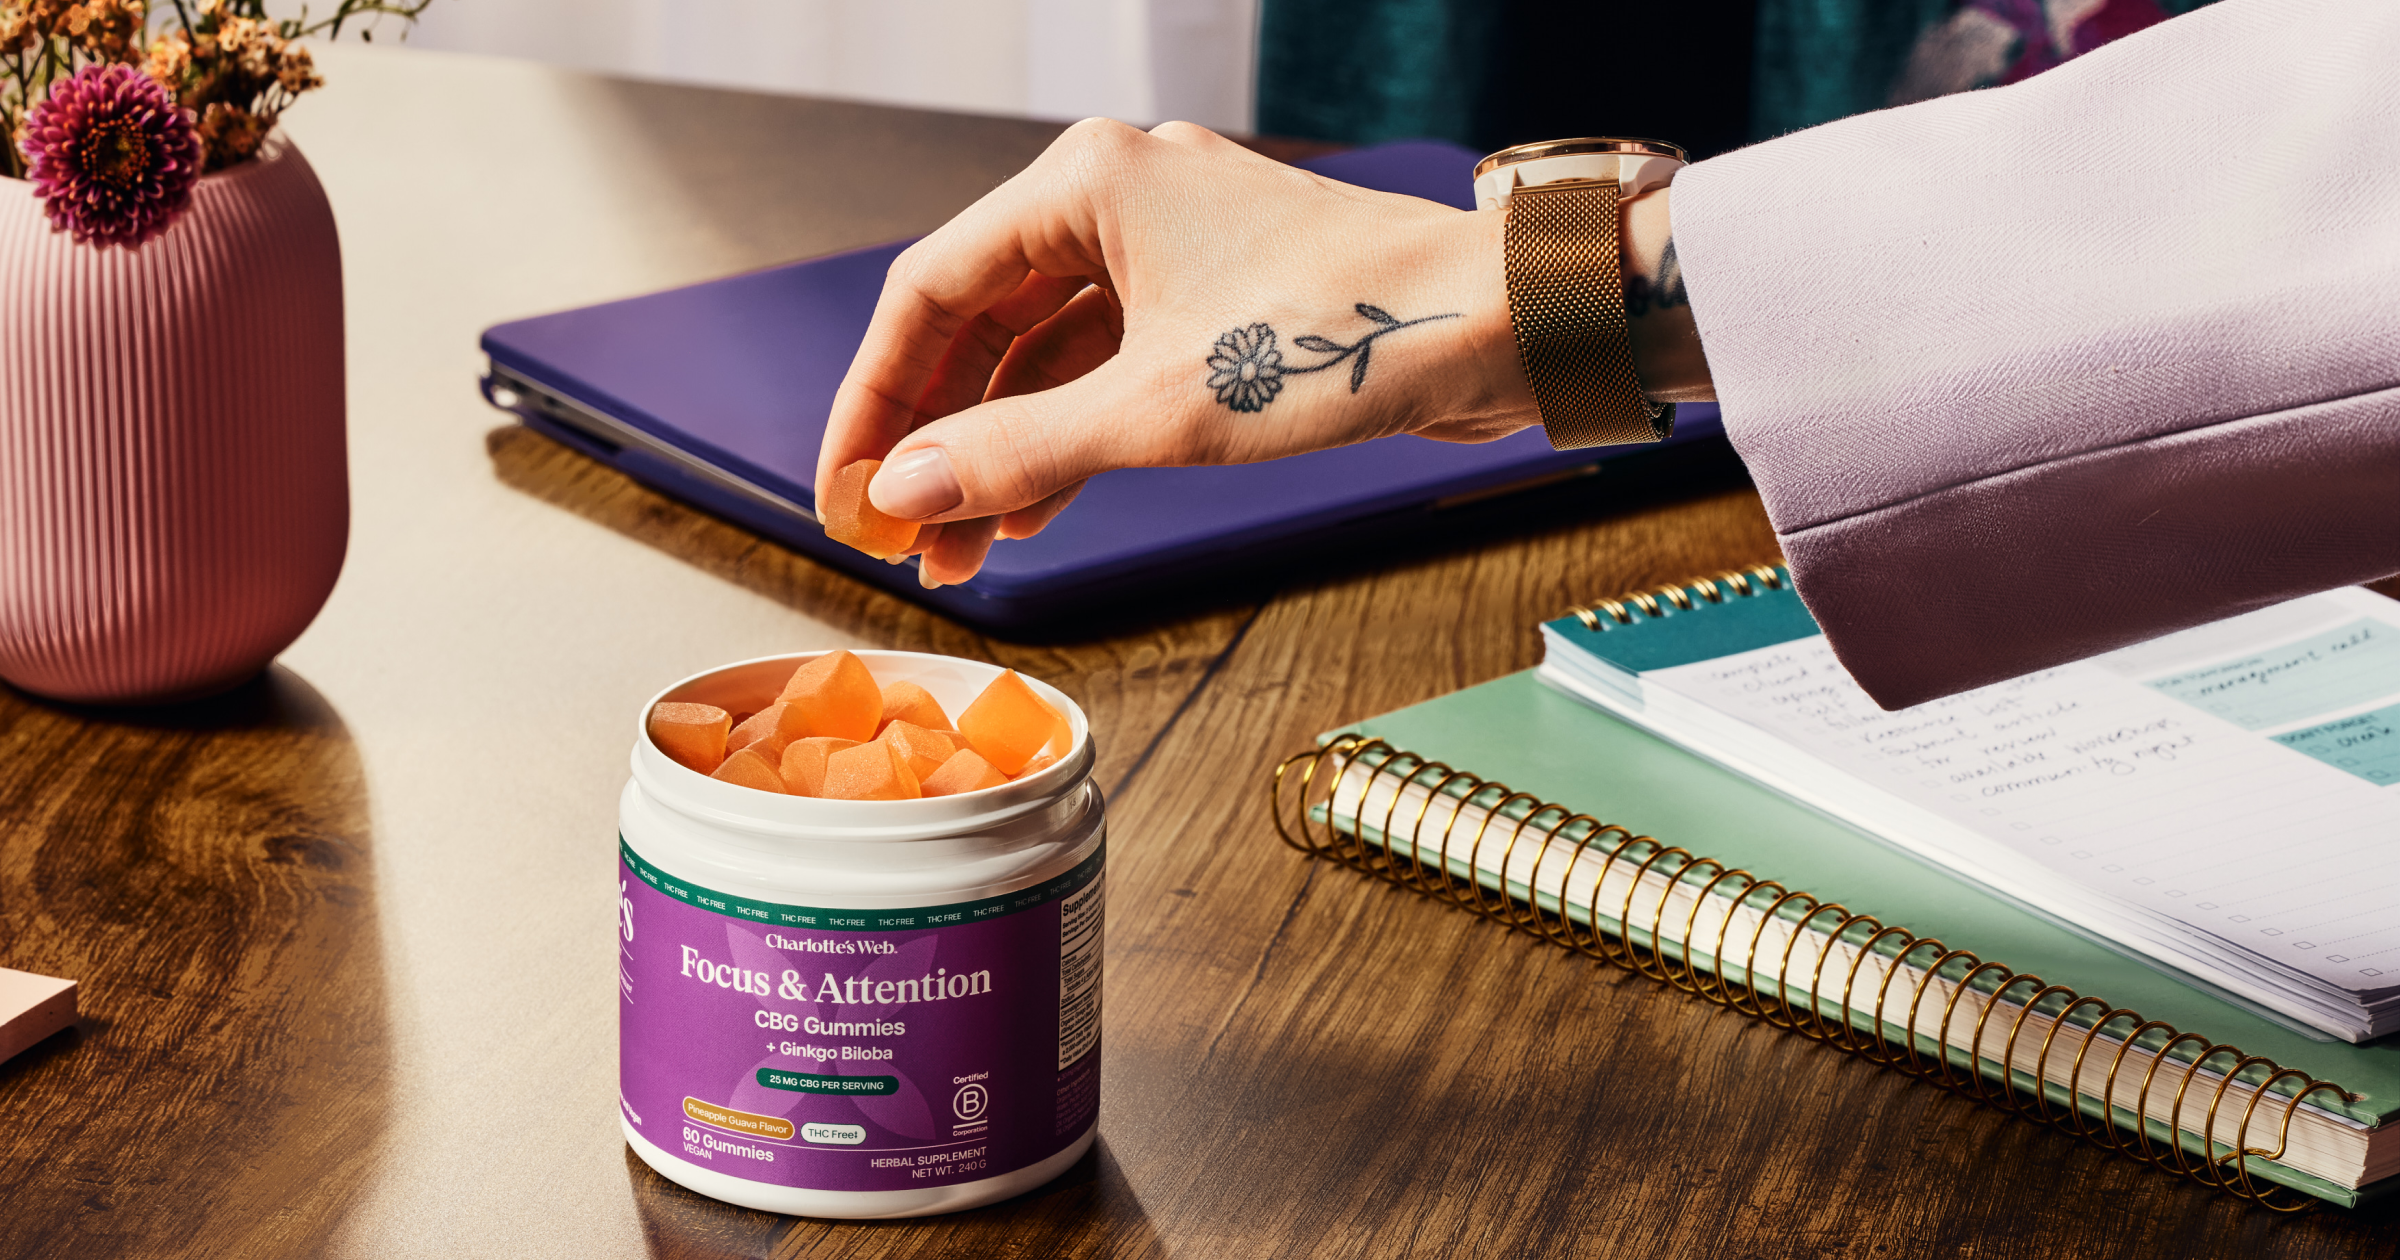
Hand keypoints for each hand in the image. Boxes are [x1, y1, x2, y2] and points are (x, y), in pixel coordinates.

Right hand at [816, 119, 1536, 585]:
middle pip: (982, 323)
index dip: (876, 399)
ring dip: (1000, 452)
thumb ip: (1019, 451)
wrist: (1501, 329)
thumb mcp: (1159, 412)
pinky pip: (1106, 372)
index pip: (931, 291)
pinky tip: (1029, 513)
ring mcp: (1172, 253)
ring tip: (956, 548)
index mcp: (1089, 185)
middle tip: (894, 531)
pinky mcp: (1216, 308)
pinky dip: (1067, 439)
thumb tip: (906, 488)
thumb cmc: (1348, 336)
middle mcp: (1122, 201)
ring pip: (1044, 355)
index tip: (845, 485)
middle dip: (937, 436)